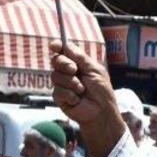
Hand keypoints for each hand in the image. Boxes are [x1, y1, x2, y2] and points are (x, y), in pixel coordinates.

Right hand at [50, 41, 126, 156]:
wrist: (101, 111)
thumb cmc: (101, 91)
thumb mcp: (94, 70)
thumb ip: (80, 57)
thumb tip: (65, 45)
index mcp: (77, 63)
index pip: (63, 51)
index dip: (57, 46)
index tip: (55, 46)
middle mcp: (68, 72)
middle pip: (56, 60)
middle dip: (64, 64)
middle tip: (74, 70)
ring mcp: (62, 84)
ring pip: (55, 76)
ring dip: (71, 83)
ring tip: (82, 90)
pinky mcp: (59, 97)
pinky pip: (57, 91)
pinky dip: (69, 95)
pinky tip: (77, 100)